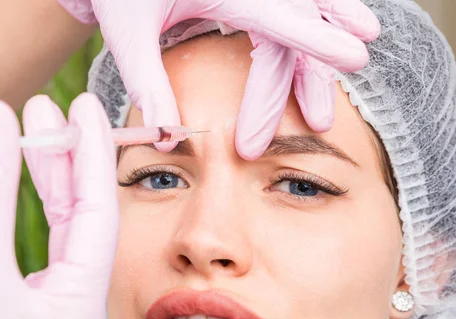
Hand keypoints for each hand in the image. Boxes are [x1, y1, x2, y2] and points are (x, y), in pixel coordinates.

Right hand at [0, 95, 117, 318]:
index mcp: (78, 318)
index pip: (99, 219)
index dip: (92, 156)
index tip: (86, 106)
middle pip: (82, 224)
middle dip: (66, 162)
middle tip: (52, 108)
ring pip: (58, 234)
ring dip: (46, 179)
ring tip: (32, 126)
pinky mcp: (19, 316)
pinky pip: (35, 249)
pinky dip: (27, 209)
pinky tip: (18, 171)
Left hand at [57, 0, 378, 158]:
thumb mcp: (128, 35)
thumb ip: (148, 85)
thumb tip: (166, 139)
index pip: (277, 18)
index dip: (315, 39)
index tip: (355, 55)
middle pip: (296, 24)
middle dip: (308, 76)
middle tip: (318, 124)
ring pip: (307, 8)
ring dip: (323, 49)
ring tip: (348, 77)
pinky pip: (299, 0)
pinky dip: (325, 14)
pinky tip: (353, 22)